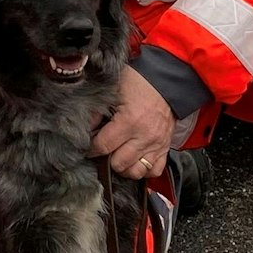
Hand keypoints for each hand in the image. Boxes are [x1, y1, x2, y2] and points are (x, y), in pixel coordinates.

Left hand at [90, 66, 173, 180]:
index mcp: (129, 121)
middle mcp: (144, 136)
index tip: (88, 148)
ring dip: (124, 168)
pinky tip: (135, 161)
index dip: (91, 150)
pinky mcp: (165, 147)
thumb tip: (86, 129)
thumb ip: (98, 112)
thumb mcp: (114, 90)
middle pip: (119, 164)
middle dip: (107, 160)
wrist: (166, 81)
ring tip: (118, 158)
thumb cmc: (139, 82)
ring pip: (136, 171)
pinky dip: (144, 170)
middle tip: (103, 152)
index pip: (103, 146)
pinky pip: (155, 170)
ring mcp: (156, 144)